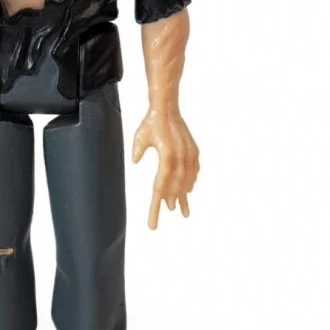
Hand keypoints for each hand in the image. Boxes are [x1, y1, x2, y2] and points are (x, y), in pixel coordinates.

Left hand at [132, 108, 199, 229]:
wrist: (167, 106)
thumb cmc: (151, 122)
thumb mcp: (140, 137)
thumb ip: (138, 150)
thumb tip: (136, 162)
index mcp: (167, 156)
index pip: (160, 187)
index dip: (156, 206)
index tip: (153, 222)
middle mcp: (180, 157)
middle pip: (175, 186)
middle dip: (172, 200)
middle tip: (170, 210)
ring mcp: (189, 154)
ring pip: (187, 180)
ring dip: (183, 194)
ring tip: (182, 209)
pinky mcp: (193, 150)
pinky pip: (193, 170)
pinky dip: (191, 180)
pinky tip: (189, 189)